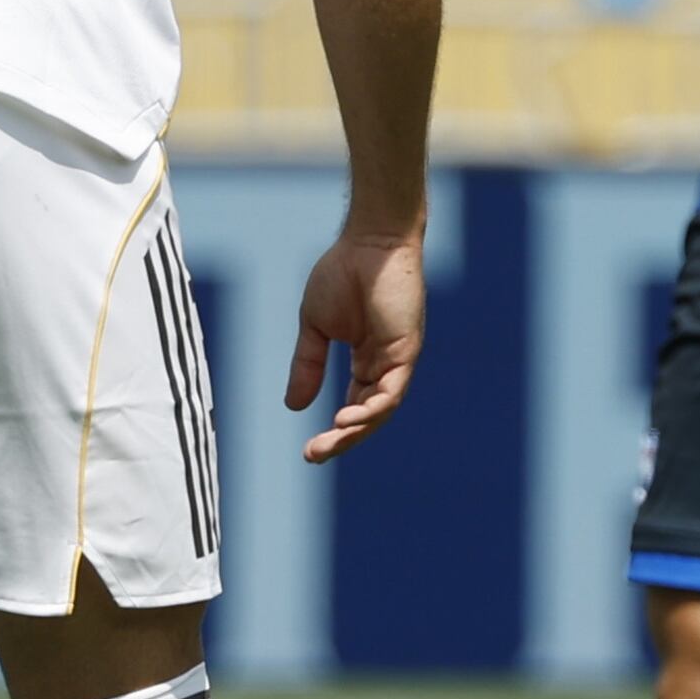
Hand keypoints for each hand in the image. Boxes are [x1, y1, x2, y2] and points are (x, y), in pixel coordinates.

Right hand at [284, 226, 423, 462]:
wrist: (369, 242)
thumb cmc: (343, 274)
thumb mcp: (315, 328)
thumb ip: (307, 364)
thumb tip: (293, 407)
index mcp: (365, 361)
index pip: (353, 406)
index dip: (334, 432)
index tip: (309, 451)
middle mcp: (384, 366)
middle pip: (366, 415)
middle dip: (341, 440)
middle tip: (313, 456)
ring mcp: (398, 360)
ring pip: (380, 410)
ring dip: (355, 430)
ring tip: (328, 441)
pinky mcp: (406, 350)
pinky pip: (391, 391)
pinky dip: (370, 409)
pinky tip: (345, 419)